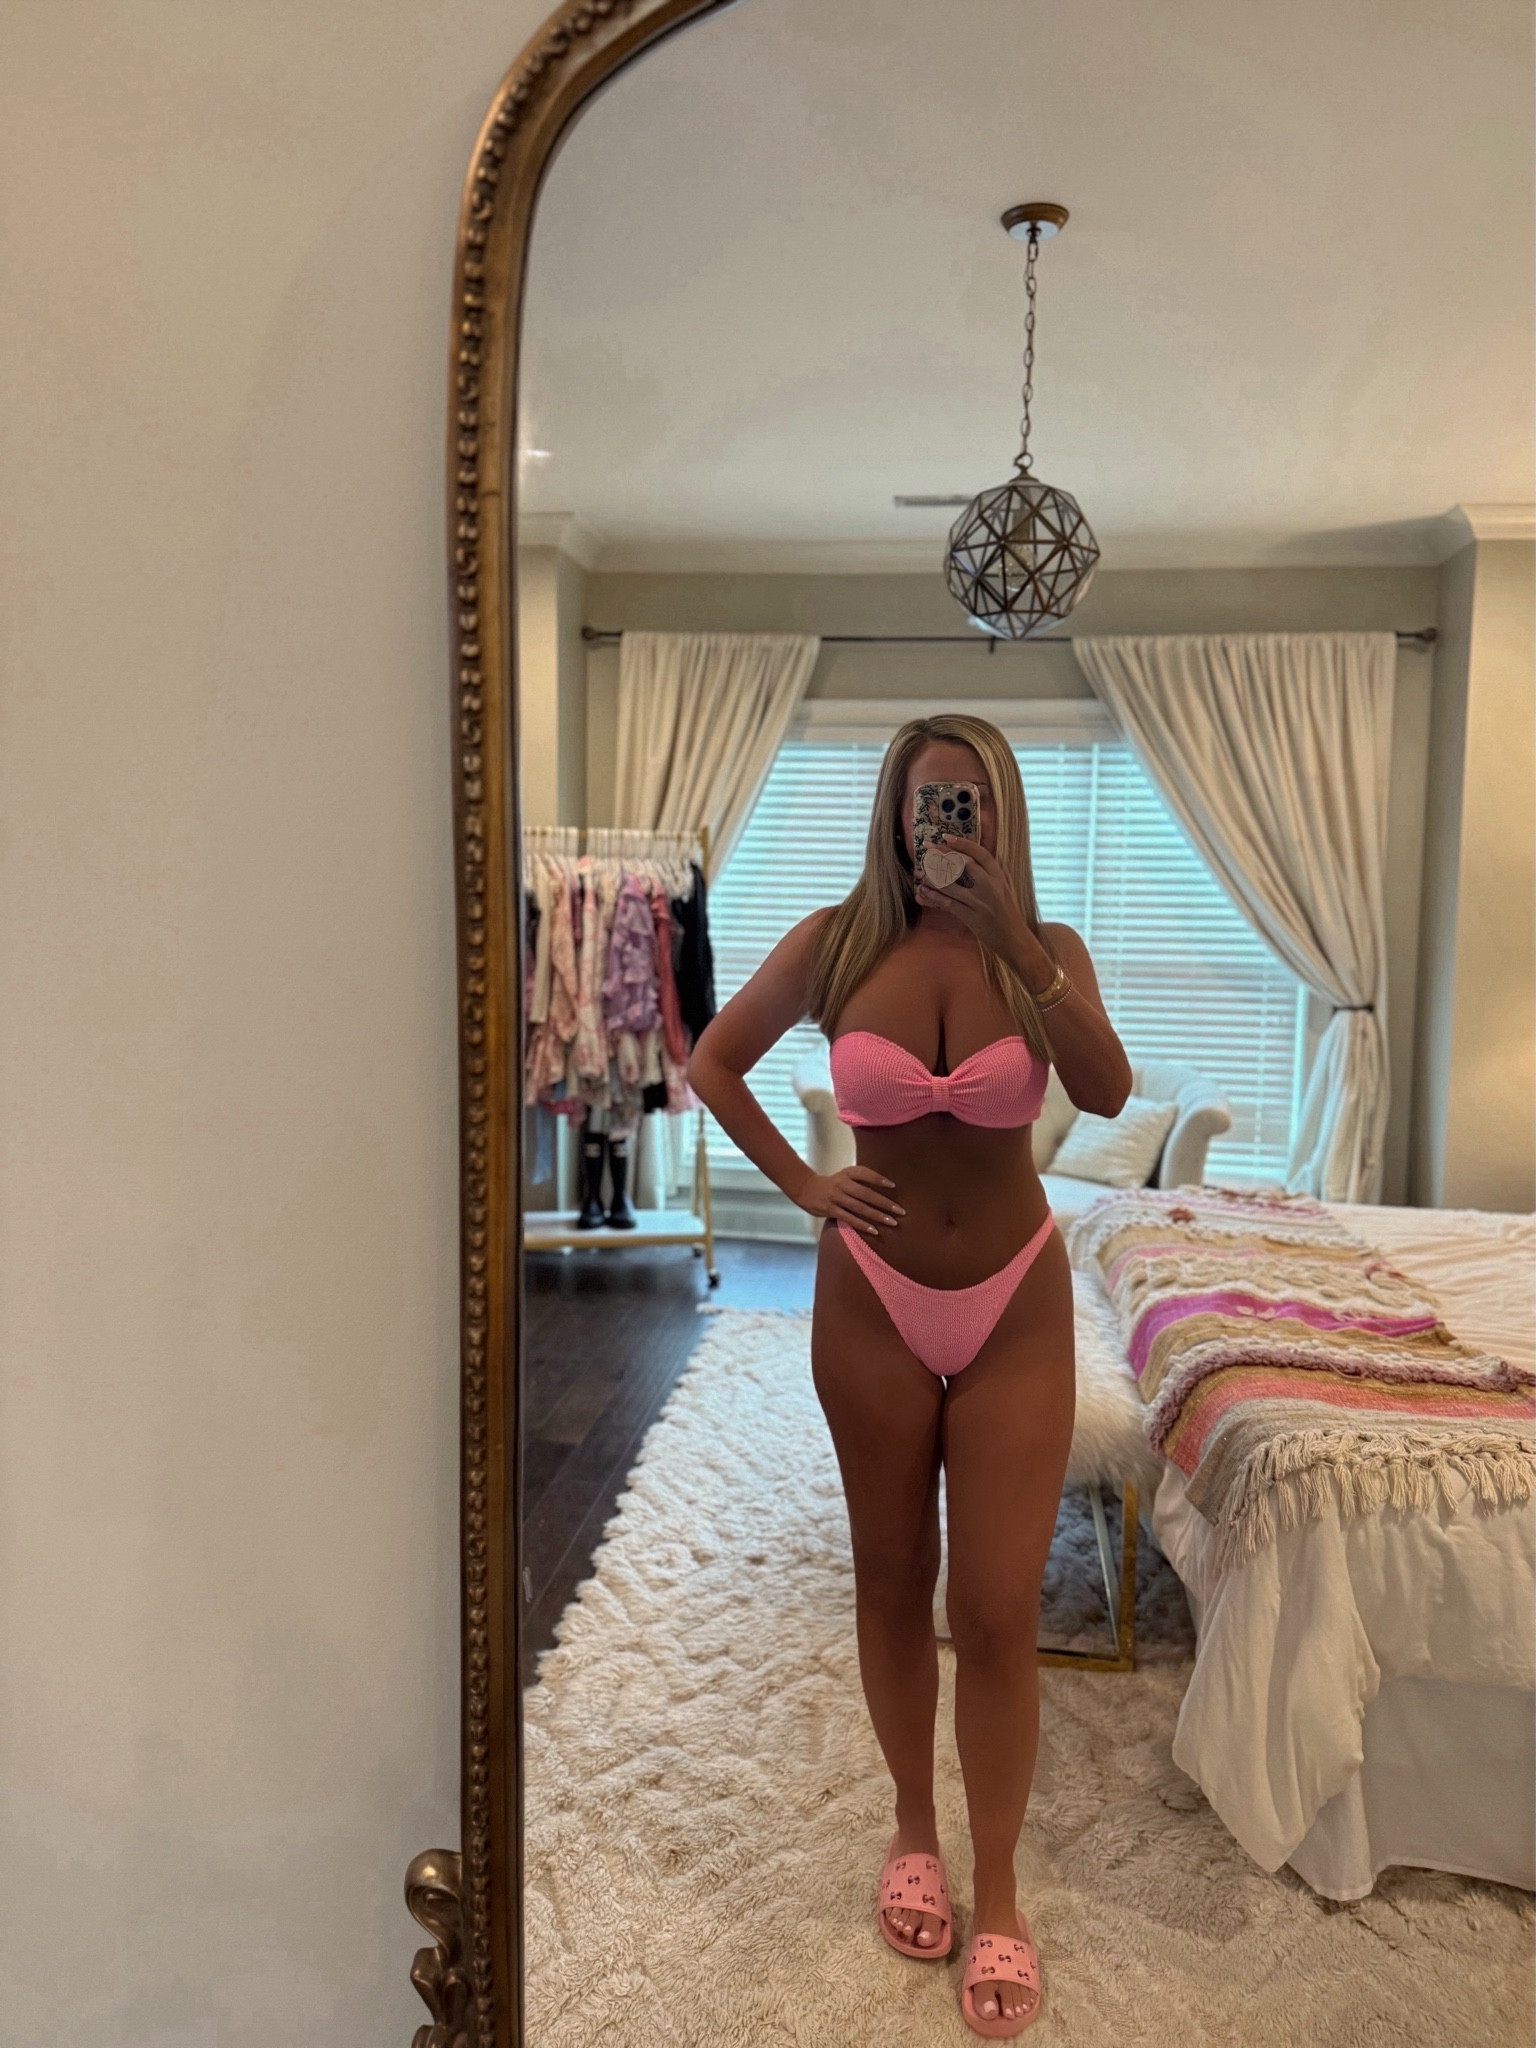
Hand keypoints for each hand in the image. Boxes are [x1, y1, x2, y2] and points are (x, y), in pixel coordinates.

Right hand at [794, 1165, 903, 1234]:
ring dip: (877, 1216)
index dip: (878, 1179)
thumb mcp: (845, 1176)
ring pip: (860, 1208)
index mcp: (847, 1173)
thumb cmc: (833, 1183)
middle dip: (884, 1203)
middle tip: (901, 1211)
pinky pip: (849, 1218)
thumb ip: (861, 1180)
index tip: (893, 1186)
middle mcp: (842, 1184)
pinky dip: (862, 1225)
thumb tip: (887, 1190)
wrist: (806, 1189)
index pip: (865, 1173)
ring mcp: (836, 1197)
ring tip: (892, 1222)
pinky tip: (874, 1231)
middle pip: (866, 1194)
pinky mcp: (830, 1210)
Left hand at [915, 834, 1042, 973]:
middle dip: (942, 854)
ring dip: (933, 876)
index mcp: (1000, 876)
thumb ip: (991, 874)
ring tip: (920, 871)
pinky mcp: (971, 916)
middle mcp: (991, 886)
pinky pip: (948, 903)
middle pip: (964, 864)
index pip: (980, 854)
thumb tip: (972, 858)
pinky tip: (924, 892)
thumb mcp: (1004, 888)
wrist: (1015, 939)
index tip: (946, 837)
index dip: (962, 843)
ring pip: (952, 884)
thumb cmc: (1008, 913)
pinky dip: (934, 897)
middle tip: (927, 848)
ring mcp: (980, 901)